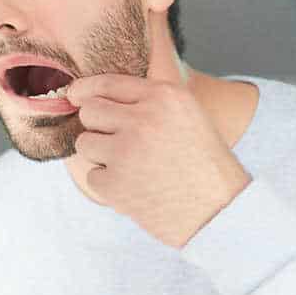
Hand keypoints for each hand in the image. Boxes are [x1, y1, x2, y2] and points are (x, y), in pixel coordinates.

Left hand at [66, 75, 251, 247]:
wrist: (220, 211)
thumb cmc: (203, 164)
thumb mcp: (187, 115)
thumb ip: (148, 101)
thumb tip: (95, 95)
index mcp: (164, 96)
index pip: (108, 82)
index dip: (85, 89)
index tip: (75, 95)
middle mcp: (143, 119)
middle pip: (89, 111)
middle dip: (98, 126)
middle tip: (120, 143)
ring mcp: (126, 151)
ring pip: (85, 143)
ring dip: (101, 156)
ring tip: (133, 167)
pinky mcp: (114, 183)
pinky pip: (92, 176)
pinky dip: (109, 185)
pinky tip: (136, 188)